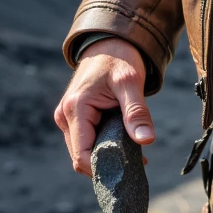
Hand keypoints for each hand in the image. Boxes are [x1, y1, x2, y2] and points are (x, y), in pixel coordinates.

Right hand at [54, 38, 153, 176]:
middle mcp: (65, 116)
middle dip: (108, 163)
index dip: (104, 168)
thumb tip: (147, 141)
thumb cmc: (120, 59)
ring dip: (107, 155)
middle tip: (139, 162)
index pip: (82, 155)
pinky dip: (105, 147)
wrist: (110, 43)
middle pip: (82, 157)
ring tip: (135, 152)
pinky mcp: (75, 118)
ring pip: (85, 151)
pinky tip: (126, 144)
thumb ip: (137, 112)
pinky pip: (88, 142)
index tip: (129, 169)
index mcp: (75, 108)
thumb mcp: (131, 82)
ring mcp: (68, 118)